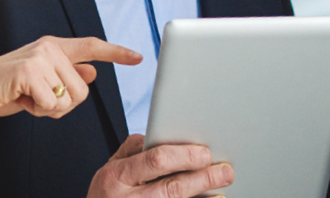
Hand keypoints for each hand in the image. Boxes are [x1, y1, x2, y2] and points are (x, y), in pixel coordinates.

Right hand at [0, 36, 141, 122]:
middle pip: (82, 90)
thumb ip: (66, 74)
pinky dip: (37, 110)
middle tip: (37, 99)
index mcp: (53, 47)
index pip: (91, 47)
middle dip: (63, 105)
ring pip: (69, 99)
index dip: (116, 52)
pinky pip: (51, 104)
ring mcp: (39, 57)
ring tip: (28, 98)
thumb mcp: (41, 80)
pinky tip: (21, 100)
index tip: (138, 56)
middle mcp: (49, 47)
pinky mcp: (29, 71)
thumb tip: (93, 71)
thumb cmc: (6, 89)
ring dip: (49, 109)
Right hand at [86, 134, 234, 197]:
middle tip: (224, 171)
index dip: (184, 156)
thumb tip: (162, 137)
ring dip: (203, 197)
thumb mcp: (110, 167)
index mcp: (117, 176)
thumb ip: (134, 150)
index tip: (205, 153)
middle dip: (203, 178)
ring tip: (221, 189)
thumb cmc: (105, 195)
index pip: (155, 160)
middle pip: (173, 188)